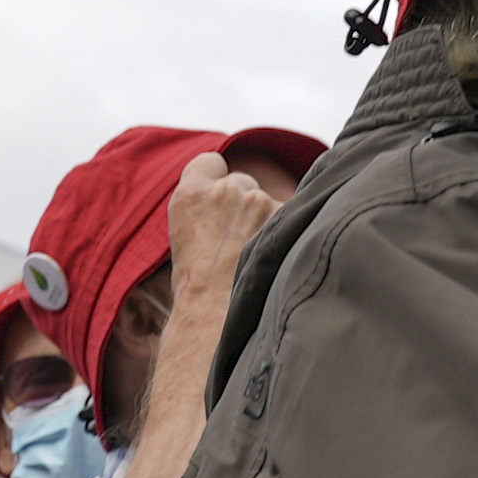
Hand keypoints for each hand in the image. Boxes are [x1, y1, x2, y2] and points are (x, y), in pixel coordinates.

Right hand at [164, 153, 281, 309]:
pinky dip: (290, 232)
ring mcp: (259, 201)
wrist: (217, 314)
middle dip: (244, 204)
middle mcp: (226, 190)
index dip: (217, 180)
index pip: (210, 163)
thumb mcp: (184, 237)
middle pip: (243, 183)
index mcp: (190, 193)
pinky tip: (278, 256)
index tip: (220, 202)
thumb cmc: (197, 287)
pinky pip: (292, 216)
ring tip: (256, 256)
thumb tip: (225, 206)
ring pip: (268, 203)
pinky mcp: (287, 216)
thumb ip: (204, 208)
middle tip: (239, 241)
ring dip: (267, 220)